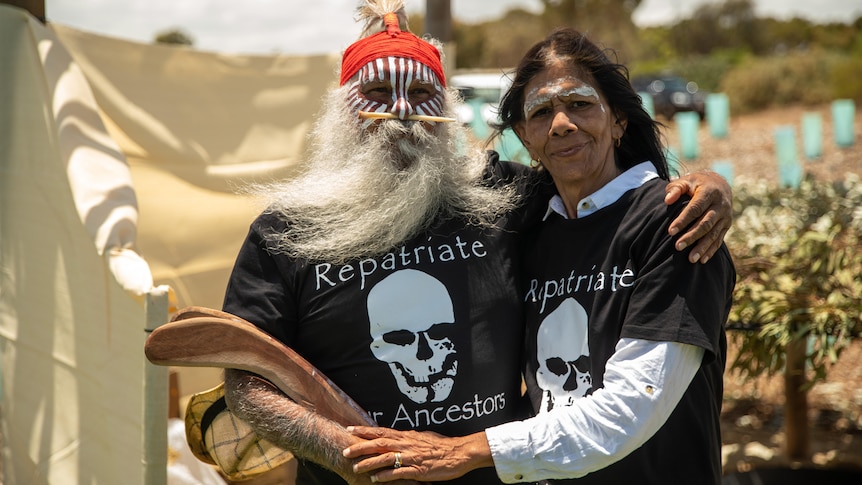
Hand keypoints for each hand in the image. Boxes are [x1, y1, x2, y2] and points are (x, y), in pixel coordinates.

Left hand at [342, 427, 492, 482]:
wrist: (459, 453)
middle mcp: (406, 444)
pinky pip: (398, 473)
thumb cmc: (442, 445)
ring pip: (385, 458)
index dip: (364, 430)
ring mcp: (411, 457)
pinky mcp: (417, 470)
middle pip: (379, 443)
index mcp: (406, 436)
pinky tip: (375, 479)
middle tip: (345, 450)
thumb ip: (409, 438)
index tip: (349, 429)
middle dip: (360, 447)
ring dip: (369, 463)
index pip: (381, 431)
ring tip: (356, 467)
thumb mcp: (423, 437)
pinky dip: (385, 476)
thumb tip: (400, 437)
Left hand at [665, 171, 732, 262]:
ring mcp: (726, 216)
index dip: (683, 220)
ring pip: (713, 234)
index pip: (695, 208)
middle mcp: (720, 205)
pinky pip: (719, 239)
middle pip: (705, 223)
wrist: (719, 184)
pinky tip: (702, 260)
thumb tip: (668, 200)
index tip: (670, 231)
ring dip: (702, 247)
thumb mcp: (686, 181)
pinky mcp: (727, 225)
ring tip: (691, 259)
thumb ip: (675, 188)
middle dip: (691, 236)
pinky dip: (711, 250)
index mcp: (710, 192)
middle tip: (677, 247)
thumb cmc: (696, 184)